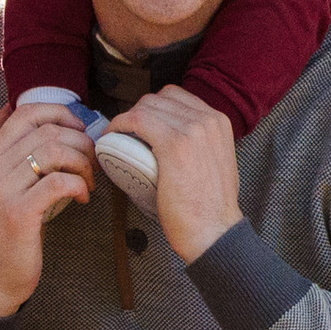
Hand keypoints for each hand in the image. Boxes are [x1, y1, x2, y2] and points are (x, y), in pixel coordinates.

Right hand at [0, 100, 95, 317]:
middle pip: (48, 131)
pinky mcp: (18, 212)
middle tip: (93, 162)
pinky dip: (80, 185)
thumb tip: (68, 131)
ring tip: (89, 181)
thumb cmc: (8, 231)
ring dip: (83, 163)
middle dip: (82, 143)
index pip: (26, 112)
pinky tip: (83, 197)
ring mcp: (2, 189)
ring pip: (55, 151)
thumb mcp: (8, 187)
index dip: (61, 113)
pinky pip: (59, 182)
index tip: (80, 130)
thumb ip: (25, 159)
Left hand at [105, 87, 242, 264]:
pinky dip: (119, 125)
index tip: (141, 123)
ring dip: (127, 119)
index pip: (176, 97)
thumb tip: (178, 141)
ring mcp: (193, 129)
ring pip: (146, 107)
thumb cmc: (210, 207)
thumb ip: (202, 144)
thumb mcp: (216, 162)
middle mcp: (208, 119)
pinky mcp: (174, 144)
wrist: (214, 232)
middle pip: (160, 98)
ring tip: (117, 136)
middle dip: (138, 112)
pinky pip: (137, 120)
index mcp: (219, 122)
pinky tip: (111, 137)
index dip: (153, 108)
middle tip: (126, 132)